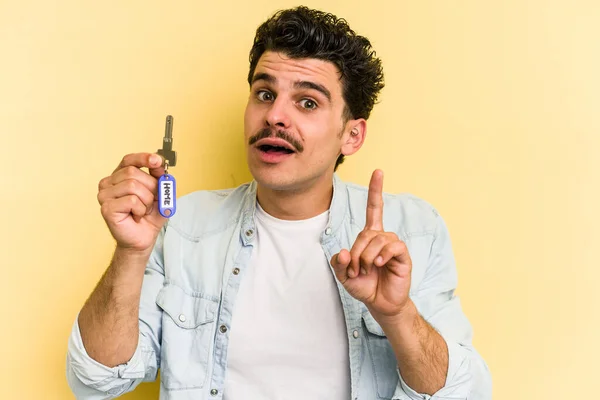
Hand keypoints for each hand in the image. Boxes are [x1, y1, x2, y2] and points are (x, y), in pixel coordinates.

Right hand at [97, 153, 166, 251]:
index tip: (156, 160)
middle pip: (133, 172)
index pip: (129, 160)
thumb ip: (159, 177)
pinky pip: (131, 200)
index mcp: (120, 176)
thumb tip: (158, 164)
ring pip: (132, 185)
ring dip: (146, 200)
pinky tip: (136, 215)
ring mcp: (104, 195)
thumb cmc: (149, 216)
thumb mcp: (160, 193)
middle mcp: (109, 183)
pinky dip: (140, 209)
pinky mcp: (107, 208)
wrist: (144, 238)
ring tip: (142, 210)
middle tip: (151, 201)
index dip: (142, 158)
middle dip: (150, 187)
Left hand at [331, 170, 412, 318]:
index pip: (374, 209)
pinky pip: (392, 246)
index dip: (376, 191)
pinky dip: (382, 255)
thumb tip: (341, 252)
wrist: (380, 303)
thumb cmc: (364, 286)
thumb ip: (338, 263)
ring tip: (367, 270)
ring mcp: (393, 246)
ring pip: (377, 240)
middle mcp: (382, 237)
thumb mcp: (343, 276)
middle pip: (365, 234)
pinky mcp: (402, 256)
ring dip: (366, 258)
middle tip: (355, 270)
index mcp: (369, 237)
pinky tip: (378, 265)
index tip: (378, 171)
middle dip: (356, 253)